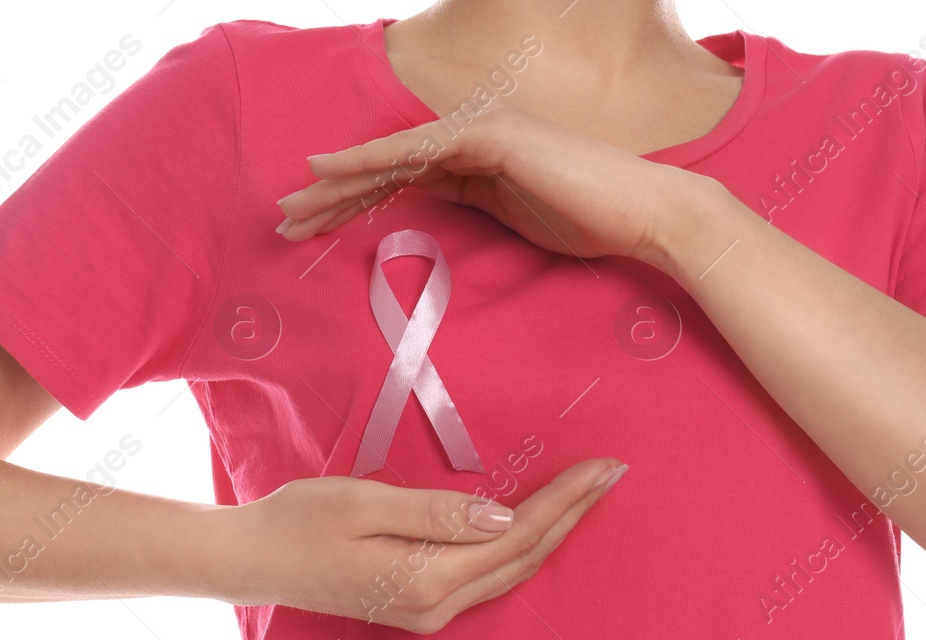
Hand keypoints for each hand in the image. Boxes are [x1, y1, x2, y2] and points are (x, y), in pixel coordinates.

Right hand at [226, 458, 628, 632]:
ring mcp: (429, 613)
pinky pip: (489, 578)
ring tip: (589, 496)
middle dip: (573, 514)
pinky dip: (522, 549)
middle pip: (525, 557)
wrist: (251, 561)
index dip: (564, 500)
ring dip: (554, 533)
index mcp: (428, 577)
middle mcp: (437, 605)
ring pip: (511, 572)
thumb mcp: (364, 502)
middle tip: (614, 474)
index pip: (517, 534)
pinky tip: (538, 527)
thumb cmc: (298, 520)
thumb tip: (502, 515)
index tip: (603, 468)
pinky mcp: (419, 607)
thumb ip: (435, 511)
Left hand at [276, 98, 696, 262]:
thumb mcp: (513, 215)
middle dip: (331, 192)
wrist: (642, 213)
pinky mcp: (488, 137)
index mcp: (477, 152)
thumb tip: (428, 201)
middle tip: (283, 218)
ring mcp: (479, 129)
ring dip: (336, 182)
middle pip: (386, 163)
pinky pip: (414, 151)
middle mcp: (471, 131)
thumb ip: (471, 200)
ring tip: (291, 207)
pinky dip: (369, 160)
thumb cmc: (588, 220)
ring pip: (391, 156)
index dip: (354, 198)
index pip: (402, 175)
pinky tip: (329, 169)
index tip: (313, 223)